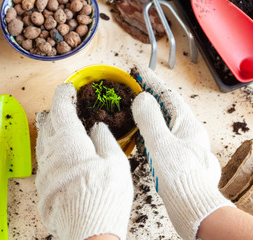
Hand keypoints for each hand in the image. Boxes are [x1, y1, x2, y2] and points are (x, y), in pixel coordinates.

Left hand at [35, 83, 132, 239]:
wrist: (88, 233)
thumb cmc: (104, 198)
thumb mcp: (115, 164)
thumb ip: (104, 140)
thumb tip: (96, 128)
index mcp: (70, 144)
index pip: (61, 111)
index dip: (63, 97)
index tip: (67, 89)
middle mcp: (52, 155)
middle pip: (47, 125)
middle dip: (52, 112)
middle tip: (58, 105)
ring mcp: (45, 172)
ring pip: (42, 142)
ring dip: (47, 130)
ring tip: (53, 124)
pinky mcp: (43, 186)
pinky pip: (42, 160)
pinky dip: (47, 149)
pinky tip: (54, 152)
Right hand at [131, 65, 234, 239]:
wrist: (193, 207)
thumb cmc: (180, 178)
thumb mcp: (161, 145)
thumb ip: (150, 120)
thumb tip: (142, 98)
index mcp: (188, 125)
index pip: (168, 96)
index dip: (152, 82)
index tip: (138, 70)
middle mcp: (188, 132)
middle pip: (167, 105)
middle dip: (150, 92)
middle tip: (134, 83)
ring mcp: (183, 143)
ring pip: (164, 119)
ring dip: (149, 108)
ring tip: (134, 100)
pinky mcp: (177, 155)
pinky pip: (161, 133)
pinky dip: (149, 125)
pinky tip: (141, 128)